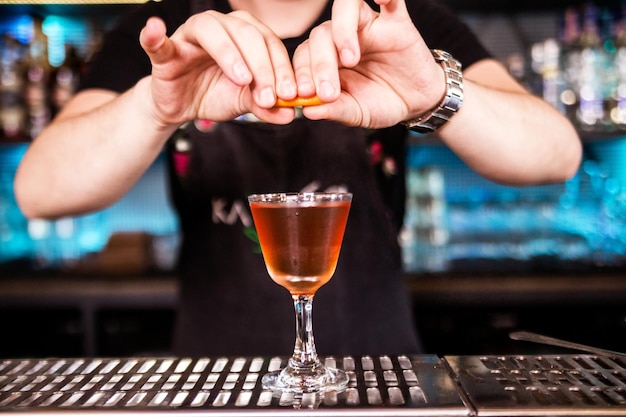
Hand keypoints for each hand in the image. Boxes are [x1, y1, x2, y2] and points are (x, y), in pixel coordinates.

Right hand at [139, 12, 297, 126]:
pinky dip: (155, 35)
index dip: (281, 68)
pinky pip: (158, 42)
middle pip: (246, 33)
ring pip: (212, 30)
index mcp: (244, 34)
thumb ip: (265, 105)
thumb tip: (290, 113)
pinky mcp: (166, 51)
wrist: (182, 106)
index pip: (268, 43)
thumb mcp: (244, 102)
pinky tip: (156, 29)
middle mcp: (220, 26)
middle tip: (269, 96)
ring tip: (242, 79)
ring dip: (230, 54)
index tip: (290, 94)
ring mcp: (191, 35)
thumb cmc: (214, 94)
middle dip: (262, 66)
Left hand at [293, 0, 444, 128]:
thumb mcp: (356, 113)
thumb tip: (305, 111)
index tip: (302, 95)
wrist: (416, 102)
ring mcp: (368, 26)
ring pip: (344, 8)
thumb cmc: (381, 104)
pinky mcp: (396, 21)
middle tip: (328, 93)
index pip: (304, 54)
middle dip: (320, 65)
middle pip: (321, 34)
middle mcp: (342, 37)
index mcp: (327, 58)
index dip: (300, 72)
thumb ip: (334, 110)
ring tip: (349, 59)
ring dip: (342, 31)